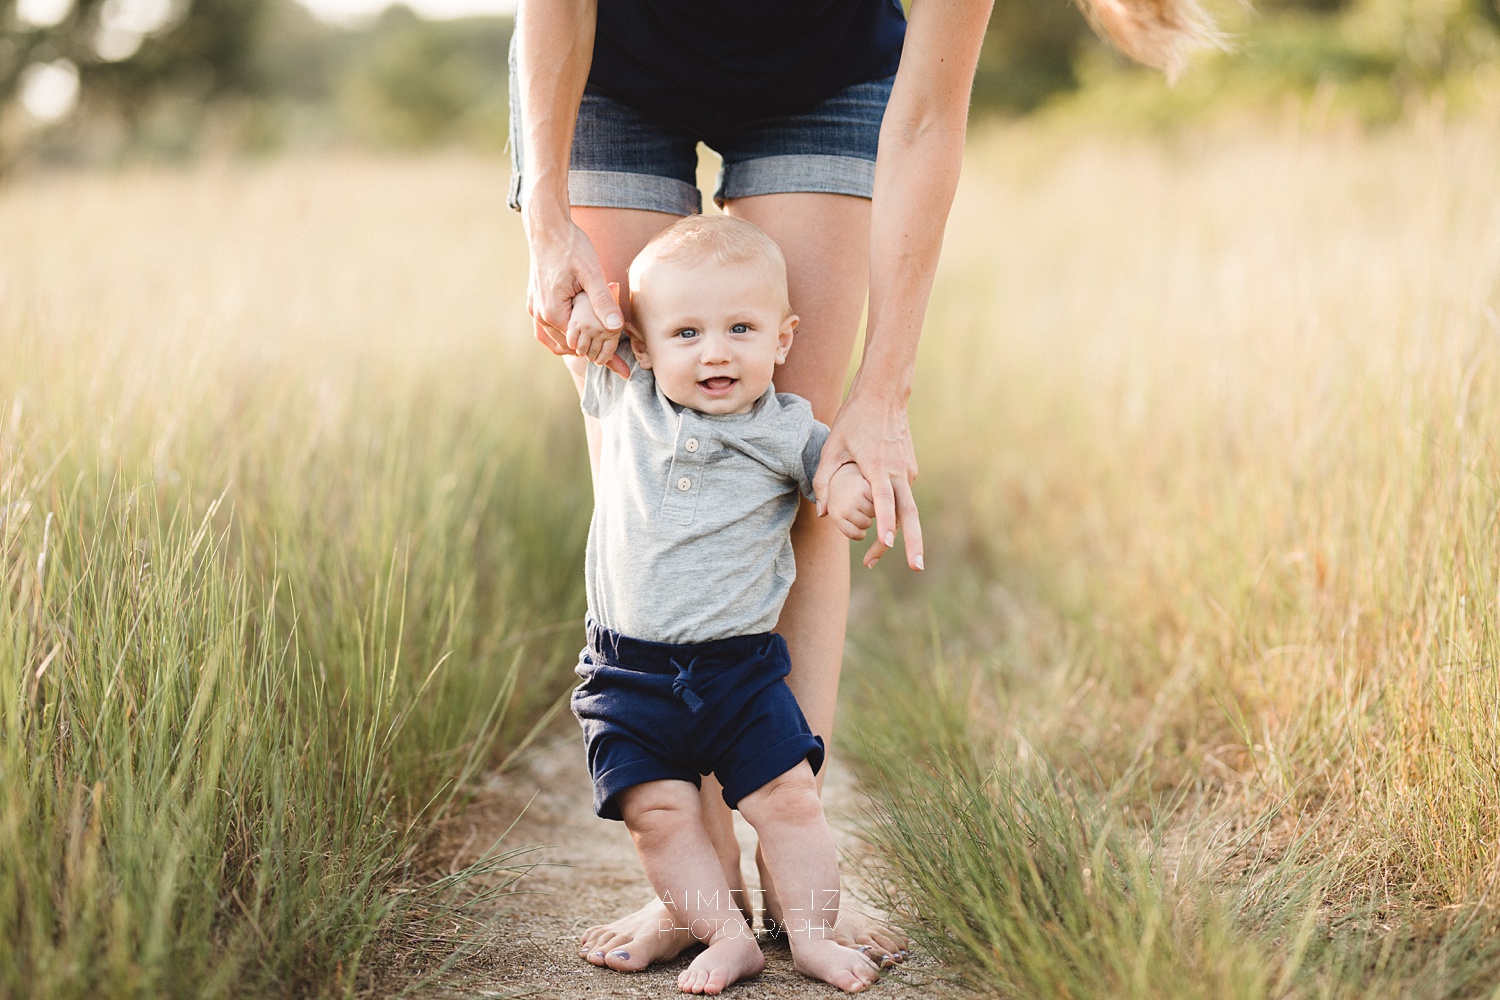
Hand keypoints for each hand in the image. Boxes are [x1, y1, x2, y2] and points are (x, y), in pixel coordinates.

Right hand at [525, 212, 629, 377]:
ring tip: (598, 354)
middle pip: (569, 347)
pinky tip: (575, 338)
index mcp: (554, 313)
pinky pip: (545, 330)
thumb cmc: (571, 245)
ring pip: (556, 341)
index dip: (605, 356)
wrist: (547, 226)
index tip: (624, 369)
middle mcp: (540, 315)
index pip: (583, 345)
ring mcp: (534, 308)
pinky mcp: (534, 300)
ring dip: (575, 347)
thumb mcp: (592, 273)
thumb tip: (616, 327)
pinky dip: (561, 337)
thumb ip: (603, 301)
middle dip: (592, 353)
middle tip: (618, 363)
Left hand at [812, 387, 923, 570]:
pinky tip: (878, 515)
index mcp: (878, 467)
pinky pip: (902, 495)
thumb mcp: (832, 446)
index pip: (884, 502)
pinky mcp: (910, 468)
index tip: (888, 545)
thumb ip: (824, 480)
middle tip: (916, 568)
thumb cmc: (853, 419)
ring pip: (907, 509)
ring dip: (902, 534)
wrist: (884, 394)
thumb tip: (823, 514)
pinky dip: (893, 511)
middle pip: (910, 514)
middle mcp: (898, 472)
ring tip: (885, 556)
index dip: (885, 525)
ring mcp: (908, 470)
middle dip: (914, 543)